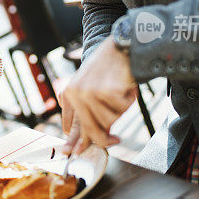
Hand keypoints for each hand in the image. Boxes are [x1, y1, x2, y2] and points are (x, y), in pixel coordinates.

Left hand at [59, 37, 136, 153]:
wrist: (120, 46)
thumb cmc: (108, 70)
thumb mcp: (91, 89)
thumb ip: (87, 113)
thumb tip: (84, 144)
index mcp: (69, 93)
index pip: (71, 124)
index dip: (75, 142)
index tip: (77, 153)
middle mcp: (76, 93)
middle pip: (91, 129)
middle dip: (105, 139)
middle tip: (116, 140)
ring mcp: (91, 92)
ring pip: (110, 120)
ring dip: (120, 109)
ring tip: (119, 92)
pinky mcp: (107, 91)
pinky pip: (122, 109)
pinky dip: (128, 100)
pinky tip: (125, 86)